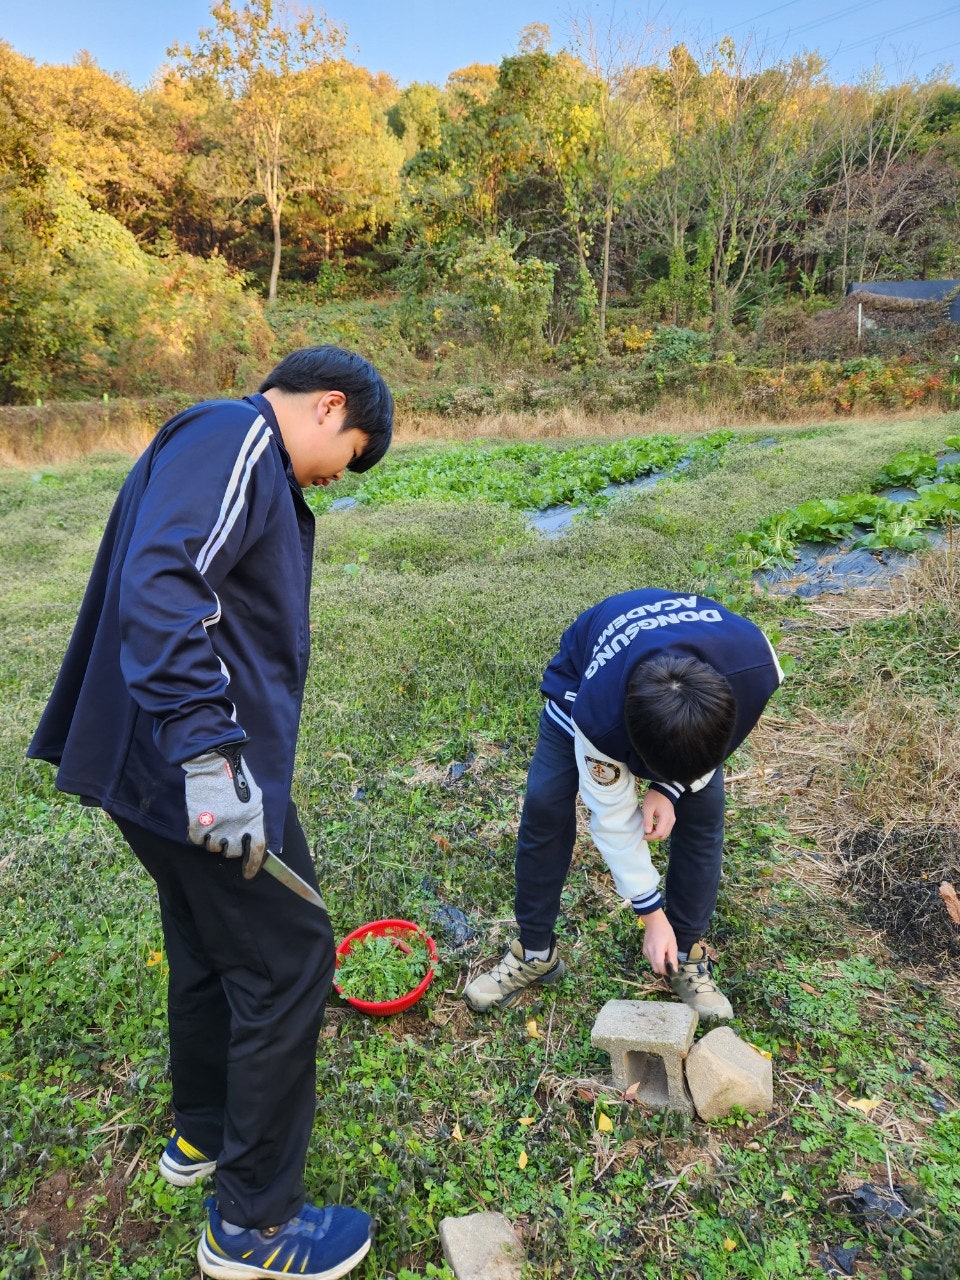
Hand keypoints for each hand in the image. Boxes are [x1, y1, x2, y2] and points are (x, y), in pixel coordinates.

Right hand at [182, 745, 265, 865]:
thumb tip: (251, 836)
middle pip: (232, 852)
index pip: (257, 850)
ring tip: (213, 822)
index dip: (253, 865)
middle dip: (229, 846)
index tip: (248, 873)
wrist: (212, 761)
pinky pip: (196, 840)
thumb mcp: (254, 796)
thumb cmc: (235, 775)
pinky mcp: (197, 823)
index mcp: (254, 818)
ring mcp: (216, 826)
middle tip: (225, 833)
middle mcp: (237, 826)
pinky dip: (197, 834)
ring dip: (212, 840)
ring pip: (213, 848)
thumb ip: (253, 817)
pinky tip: (200, 821)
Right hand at [640, 909, 677, 974]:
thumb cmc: (665, 931)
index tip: (672, 971)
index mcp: (657, 951)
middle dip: (663, 969)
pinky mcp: (644, 949)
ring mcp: (645, 951)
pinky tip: (659, 951)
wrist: (654, 921)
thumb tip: (674, 970)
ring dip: (659, 964)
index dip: (666, 972)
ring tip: (664, 954)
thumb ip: (673, 958)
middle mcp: (649, 953)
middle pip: (655, 968)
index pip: (660, 968)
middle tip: (669, 962)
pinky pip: (650, 959)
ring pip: (652, 964)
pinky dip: (655, 959)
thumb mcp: (672, 944)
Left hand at [641, 788, 674, 840]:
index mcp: (666, 818)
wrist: (663, 790)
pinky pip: (666, 829)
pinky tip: (653, 826)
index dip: (650, 836)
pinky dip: (660, 831)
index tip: (642, 835)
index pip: (659, 833)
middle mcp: (671, 821)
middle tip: (645, 833)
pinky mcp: (671, 819)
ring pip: (665, 834)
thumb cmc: (654, 797)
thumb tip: (647, 832)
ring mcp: (672, 820)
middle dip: (653, 837)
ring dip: (657, 834)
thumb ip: (648, 820)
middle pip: (663, 835)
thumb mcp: (648, 807)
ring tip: (648, 829)